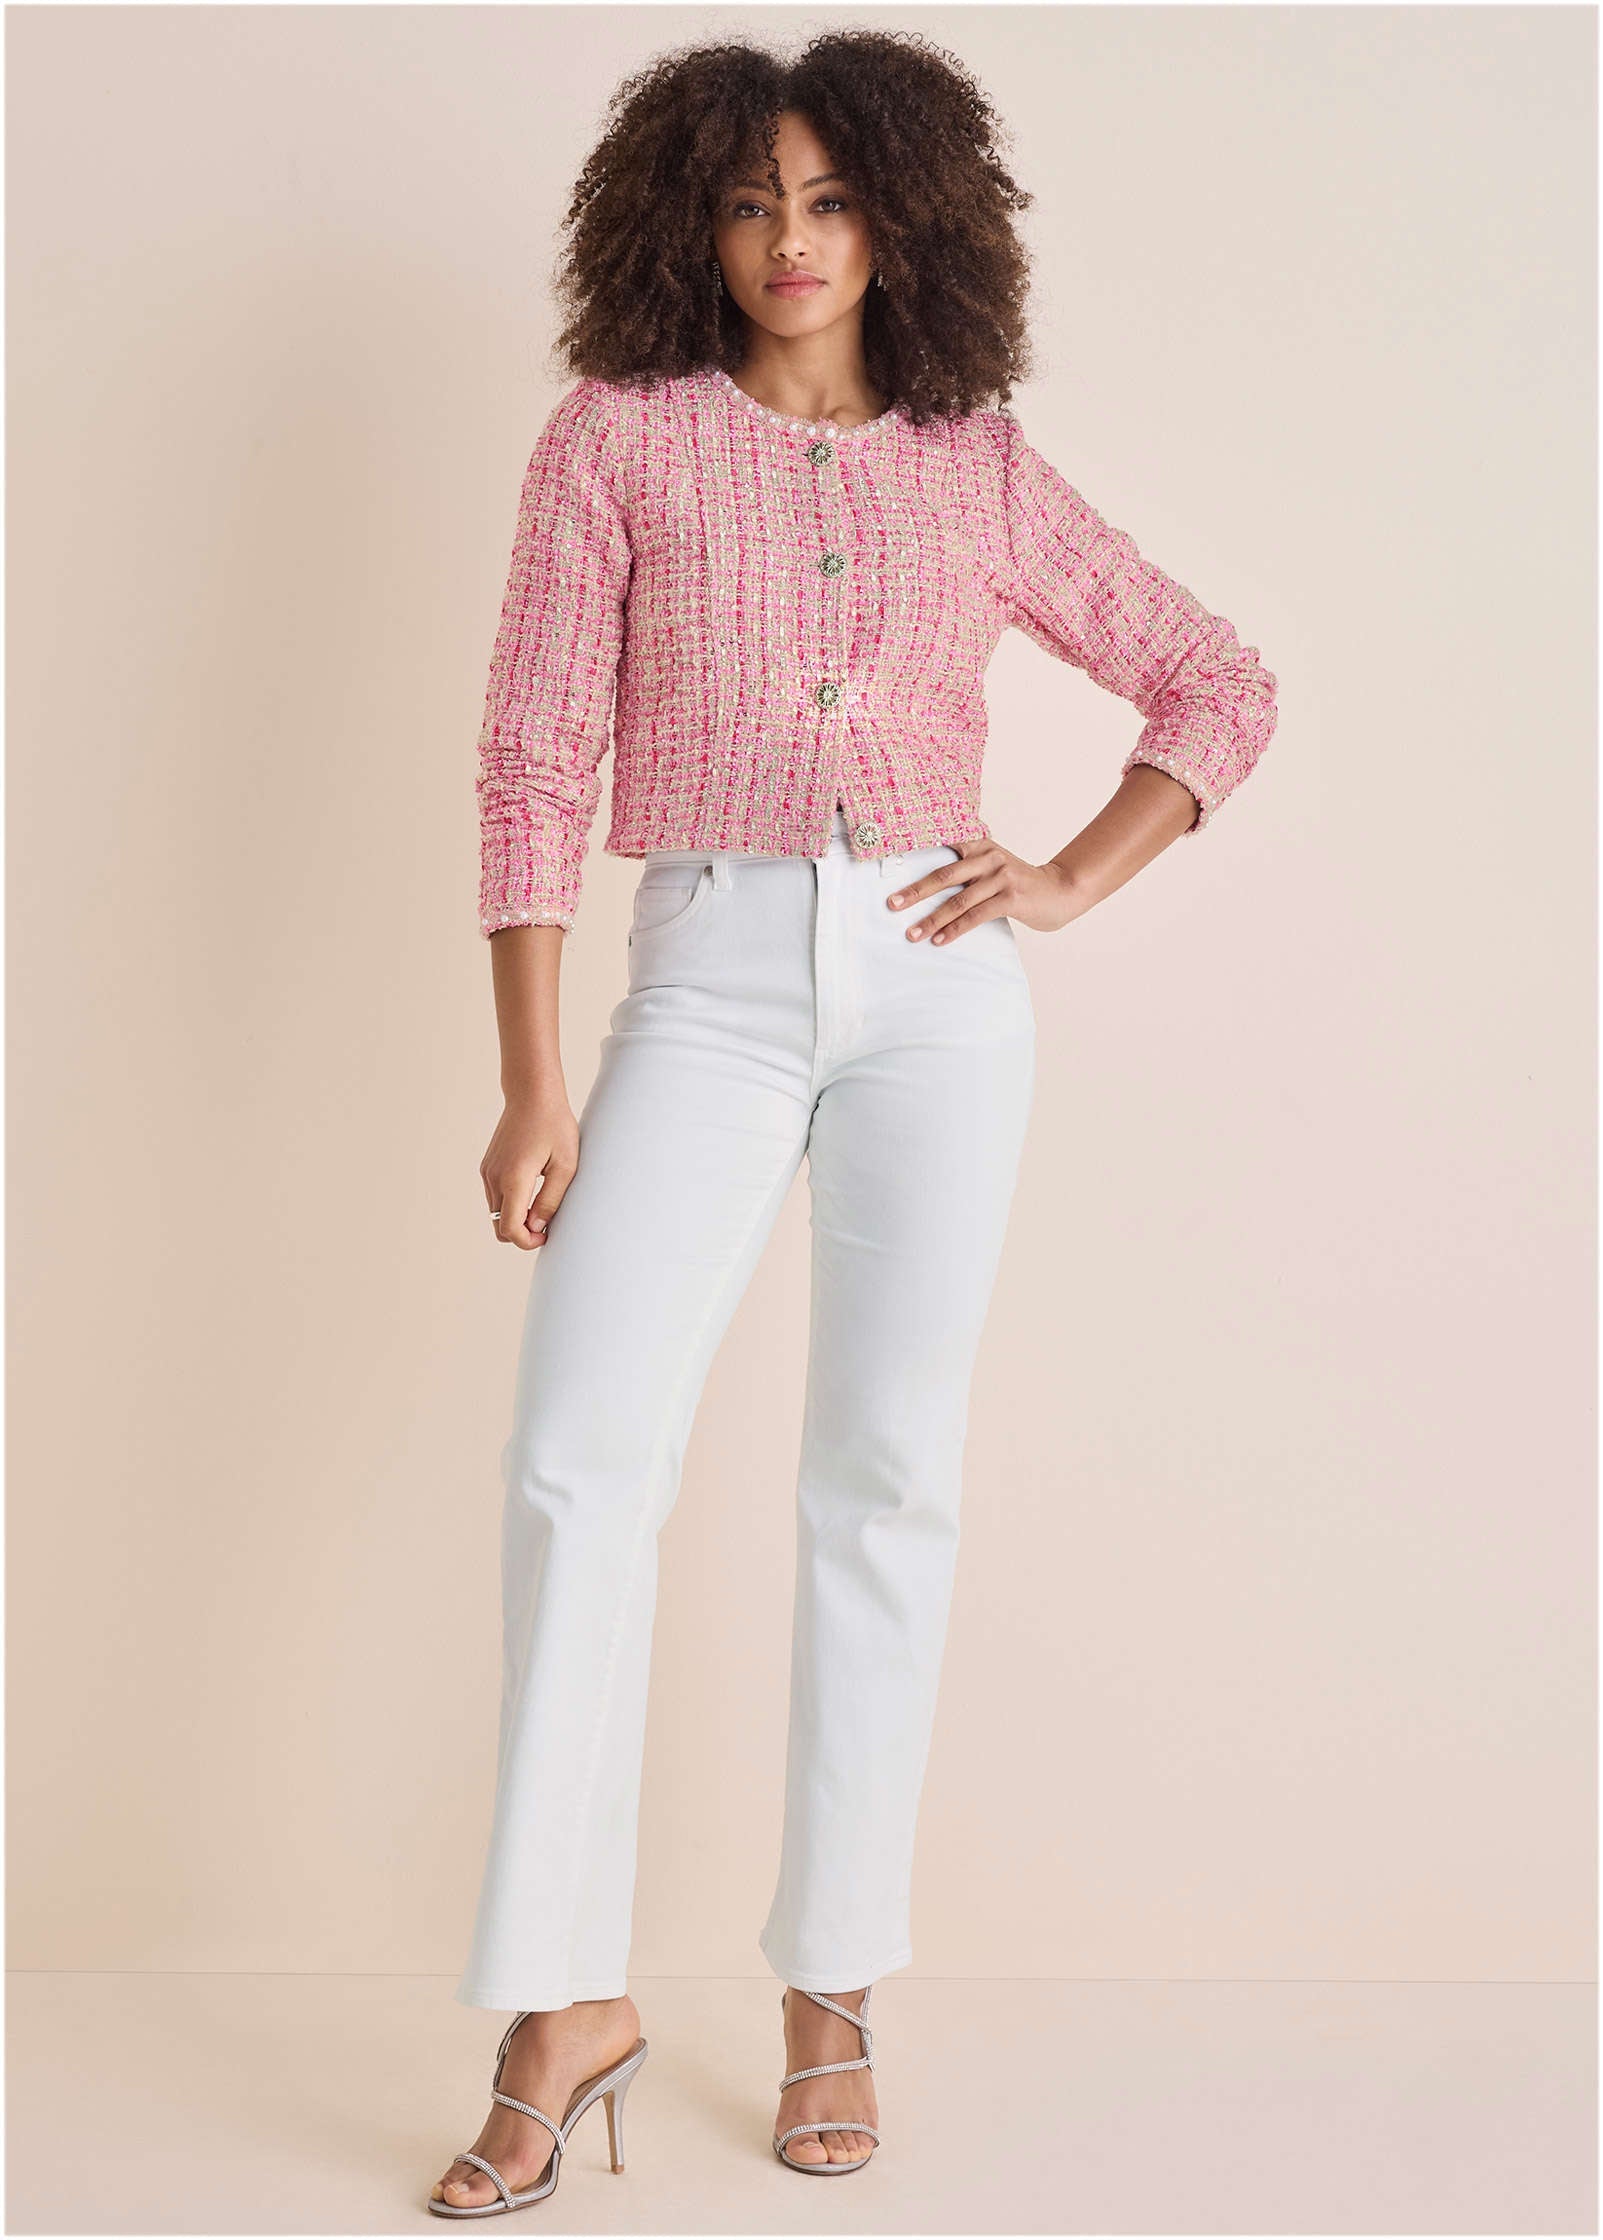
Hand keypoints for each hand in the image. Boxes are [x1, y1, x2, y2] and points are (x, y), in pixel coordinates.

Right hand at [481, 1090, 578, 1249]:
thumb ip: (550, 1200)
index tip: (546, 1235)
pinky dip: (510, 1204)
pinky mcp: (488, 1166)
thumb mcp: (565, 1165)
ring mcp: (488, 1172)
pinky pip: (495, 1197)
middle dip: (521, 1234)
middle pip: (498, 1227)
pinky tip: (531, 1191)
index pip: (510, 1229)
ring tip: (541, 1204)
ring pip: (495, 1213)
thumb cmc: (554, 1126)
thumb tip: (536, 1227)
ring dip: (515, 1218)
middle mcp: (494, 1178)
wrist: (532, 1095)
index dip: (527, 1241)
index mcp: (514, 1179)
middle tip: (545, 1223)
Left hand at [885, 837, 1085, 943]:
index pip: (942, 847)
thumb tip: (925, 885)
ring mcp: (1001, 876)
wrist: (1061, 890)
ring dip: (932, 919)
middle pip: (944, 874)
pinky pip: (975, 916)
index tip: (888, 863)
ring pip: (958, 900)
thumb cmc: (1019, 883)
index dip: (915, 853)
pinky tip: (939, 940)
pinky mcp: (1011, 897)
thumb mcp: (992, 867)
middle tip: (892, 904)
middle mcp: (989, 856)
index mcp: (980, 844)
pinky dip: (955, 929)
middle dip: (915, 891)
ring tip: (912, 934)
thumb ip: (967, 868)